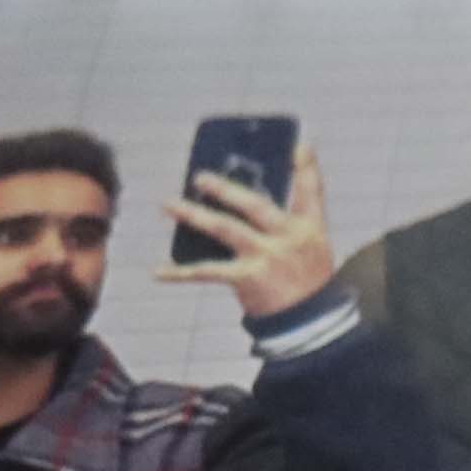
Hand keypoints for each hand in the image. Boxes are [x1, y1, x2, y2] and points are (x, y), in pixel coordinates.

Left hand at [160, 137, 338, 320]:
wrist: (309, 324)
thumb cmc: (307, 281)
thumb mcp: (312, 246)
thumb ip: (289, 219)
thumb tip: (253, 195)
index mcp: (307, 228)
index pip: (310, 192)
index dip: (305, 168)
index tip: (298, 146)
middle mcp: (287, 239)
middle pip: (254, 206)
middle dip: (227, 189)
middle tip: (199, 177)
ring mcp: (265, 257)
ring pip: (224, 229)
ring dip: (194, 215)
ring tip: (168, 204)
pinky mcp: (246, 278)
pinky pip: (207, 272)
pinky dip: (180, 272)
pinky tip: (158, 271)